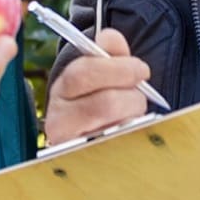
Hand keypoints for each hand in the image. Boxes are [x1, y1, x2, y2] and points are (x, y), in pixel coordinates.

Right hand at [43, 28, 151, 145]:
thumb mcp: (100, 71)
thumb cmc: (96, 97)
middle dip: (132, 96)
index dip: (117, 68)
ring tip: (130, 112)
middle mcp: (58, 119)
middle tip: (139, 92)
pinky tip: (127, 129)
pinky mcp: (85, 163)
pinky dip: (131, 134)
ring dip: (132, 116)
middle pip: (104, 103)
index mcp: (61, 89)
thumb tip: (111, 36)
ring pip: (116, 126)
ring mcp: (72, 145)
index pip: (83, 74)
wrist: (87, 135)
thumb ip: (108, 51)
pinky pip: (120, 147)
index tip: (141, 69)